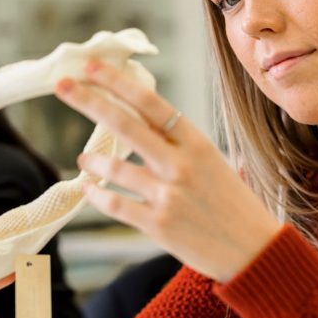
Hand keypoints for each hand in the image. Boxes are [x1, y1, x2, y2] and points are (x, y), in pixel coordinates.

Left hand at [55, 60, 281, 282]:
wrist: (255, 250)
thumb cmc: (232, 201)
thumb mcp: (212, 160)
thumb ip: (177, 140)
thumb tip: (141, 116)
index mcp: (196, 142)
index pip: (150, 102)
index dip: (118, 82)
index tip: (91, 66)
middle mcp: (181, 163)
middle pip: (125, 124)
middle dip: (89, 101)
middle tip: (62, 85)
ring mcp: (169, 195)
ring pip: (114, 167)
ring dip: (91, 160)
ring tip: (83, 159)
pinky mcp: (159, 225)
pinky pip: (115, 204)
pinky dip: (96, 194)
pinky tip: (89, 188)